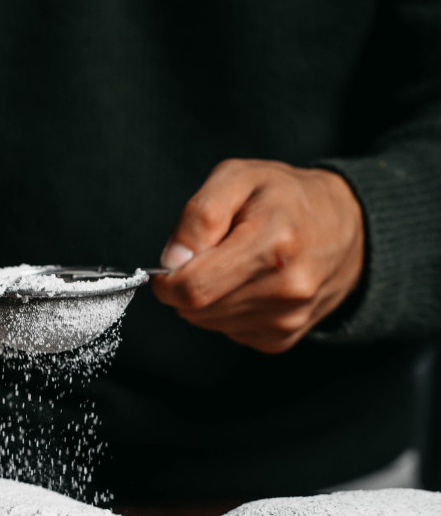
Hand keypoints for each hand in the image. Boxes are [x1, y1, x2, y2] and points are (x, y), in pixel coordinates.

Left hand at [151, 159, 364, 352]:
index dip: (168, 279)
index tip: (172, 264)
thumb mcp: (239, 177)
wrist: (347, 228)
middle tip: (211, 256)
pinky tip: (251, 285)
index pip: (193, 287)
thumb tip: (172, 260)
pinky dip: (228, 312)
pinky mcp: (283, 338)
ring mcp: (286, 318)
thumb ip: (199, 214)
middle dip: (188, 284)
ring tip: (237, 266)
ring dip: (209, 298)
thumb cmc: (286, 198)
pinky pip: (229, 332)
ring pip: (209, 323)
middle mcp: (285, 288)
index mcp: (272, 243)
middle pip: (196, 309)